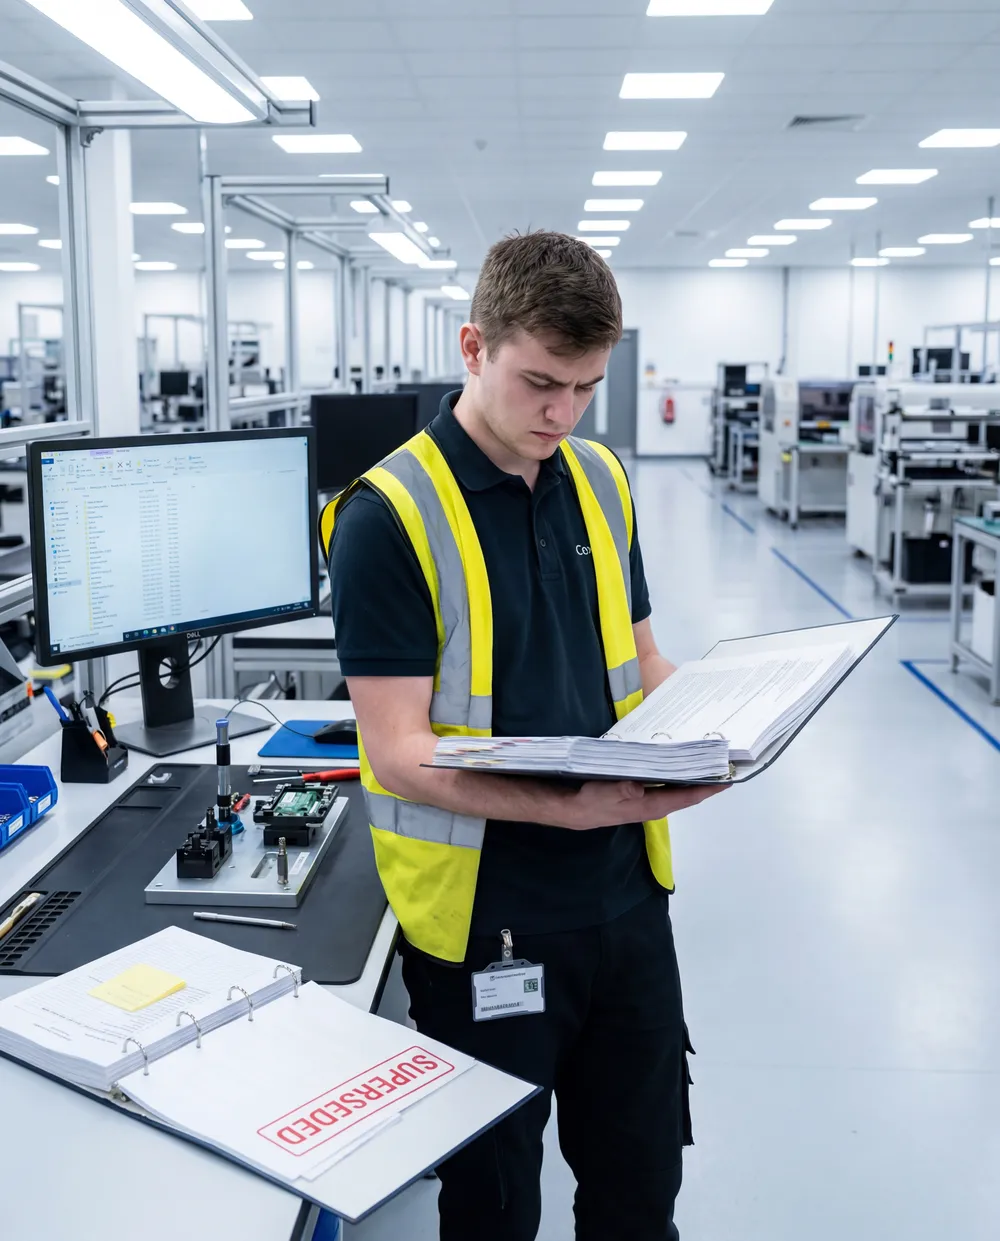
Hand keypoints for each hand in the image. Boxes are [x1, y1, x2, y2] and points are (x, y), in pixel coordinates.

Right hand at [559, 779, 728, 830]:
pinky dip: (678, 774)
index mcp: (653, 805)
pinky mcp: (644, 794)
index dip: (708, 788)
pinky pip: (668, 784)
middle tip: (723, 763)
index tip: (728, 779)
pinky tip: (680, 762)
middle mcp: (657, 804)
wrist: (577, 809)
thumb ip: (623, 789)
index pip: (687, 797)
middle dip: (706, 780)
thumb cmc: (593, 801)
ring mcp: (651, 800)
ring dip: (694, 777)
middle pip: (688, 793)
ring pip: (679, 788)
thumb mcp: (606, 793)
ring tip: (708, 760)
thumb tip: (638, 786)